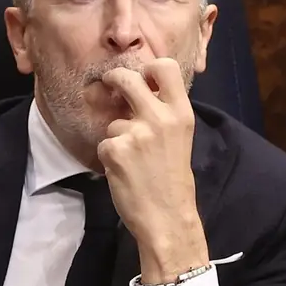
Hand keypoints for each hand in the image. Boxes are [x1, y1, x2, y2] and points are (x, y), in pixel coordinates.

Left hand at [98, 59, 208, 283]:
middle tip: (110, 84)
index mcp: (181, 113)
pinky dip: (110, 157)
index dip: (149, 68)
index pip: (165, 67)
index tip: (142, 77)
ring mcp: (137, 133)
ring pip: (114, 121)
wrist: (168, 217)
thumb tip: (139, 93)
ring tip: (133, 160)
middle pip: (127, 78)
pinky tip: (124, 172)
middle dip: (114, 79)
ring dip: (117, 137)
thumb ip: (163, 114)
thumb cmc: (174, 180)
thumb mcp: (180, 138)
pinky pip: (104, 143)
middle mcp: (160, 117)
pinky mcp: (116, 149)